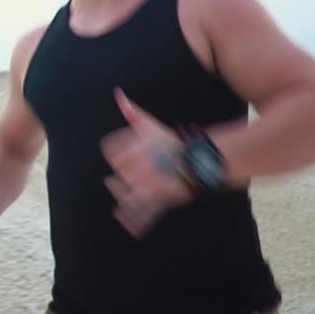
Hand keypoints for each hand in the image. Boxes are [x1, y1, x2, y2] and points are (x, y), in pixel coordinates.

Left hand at [100, 87, 193, 237]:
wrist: (201, 160)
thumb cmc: (172, 141)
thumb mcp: (152, 125)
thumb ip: (133, 112)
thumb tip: (118, 94)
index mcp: (144, 145)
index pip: (114, 151)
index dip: (112, 153)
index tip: (112, 154)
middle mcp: (149, 164)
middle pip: (121, 173)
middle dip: (119, 175)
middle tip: (113, 179)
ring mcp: (157, 183)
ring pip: (131, 194)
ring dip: (122, 195)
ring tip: (123, 193)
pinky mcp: (165, 199)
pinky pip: (147, 211)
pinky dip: (134, 219)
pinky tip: (123, 219)